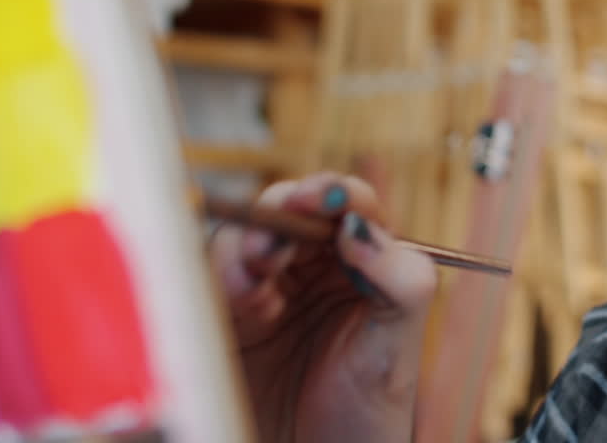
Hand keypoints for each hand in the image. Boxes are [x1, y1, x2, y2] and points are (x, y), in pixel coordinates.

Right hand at [209, 172, 437, 442]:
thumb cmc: (369, 412)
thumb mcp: (398, 346)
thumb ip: (401, 280)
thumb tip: (360, 226)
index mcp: (358, 261)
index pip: (347, 206)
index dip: (333, 193)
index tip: (323, 198)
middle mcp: (308, 268)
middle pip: (284, 212)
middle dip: (278, 216)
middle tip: (276, 238)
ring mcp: (261, 291)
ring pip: (240, 241)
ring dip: (245, 248)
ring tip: (259, 279)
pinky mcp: (220, 321)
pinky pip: (205, 285)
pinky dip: (221, 283)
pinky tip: (249, 305)